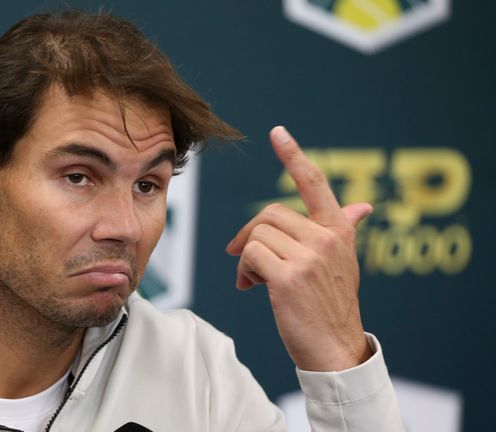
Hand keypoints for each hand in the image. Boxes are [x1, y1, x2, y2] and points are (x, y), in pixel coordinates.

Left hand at [225, 126, 372, 371]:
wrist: (334, 347)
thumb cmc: (331, 304)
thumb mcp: (343, 261)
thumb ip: (345, 229)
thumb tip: (362, 207)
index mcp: (338, 229)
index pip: (314, 183)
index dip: (294, 156)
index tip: (278, 132)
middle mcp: (327, 237)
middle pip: (268, 214)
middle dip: (250, 235)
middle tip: (248, 261)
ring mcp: (310, 256)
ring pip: (256, 234)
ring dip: (246, 258)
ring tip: (255, 279)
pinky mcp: (290, 277)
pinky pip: (249, 254)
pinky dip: (243, 270)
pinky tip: (252, 287)